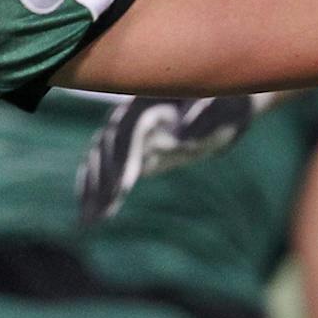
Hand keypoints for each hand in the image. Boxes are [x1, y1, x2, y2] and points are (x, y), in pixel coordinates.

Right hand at [76, 93, 260, 222]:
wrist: (225, 103)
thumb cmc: (229, 103)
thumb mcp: (227, 106)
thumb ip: (208, 118)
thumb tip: (183, 137)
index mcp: (154, 96)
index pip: (131, 128)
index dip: (125, 157)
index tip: (124, 187)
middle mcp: (134, 109)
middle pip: (109, 145)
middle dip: (106, 180)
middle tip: (104, 213)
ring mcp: (128, 127)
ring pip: (100, 157)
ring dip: (94, 189)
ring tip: (89, 221)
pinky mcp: (129, 147)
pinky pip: (103, 166)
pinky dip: (92, 187)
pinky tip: (88, 212)